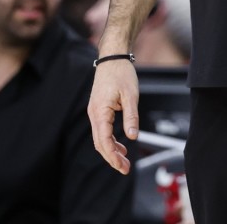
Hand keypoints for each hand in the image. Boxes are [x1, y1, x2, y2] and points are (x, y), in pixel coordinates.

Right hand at [87, 59, 139, 174]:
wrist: (112, 57)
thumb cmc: (121, 73)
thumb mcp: (131, 96)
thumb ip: (131, 117)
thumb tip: (132, 137)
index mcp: (100, 111)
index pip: (104, 140)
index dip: (113, 156)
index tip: (123, 167)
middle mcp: (94, 113)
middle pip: (100, 143)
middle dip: (112, 158)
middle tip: (125, 169)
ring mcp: (94, 112)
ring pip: (100, 138)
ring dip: (111, 151)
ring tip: (125, 161)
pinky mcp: (98, 109)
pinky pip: (102, 130)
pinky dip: (110, 140)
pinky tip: (121, 146)